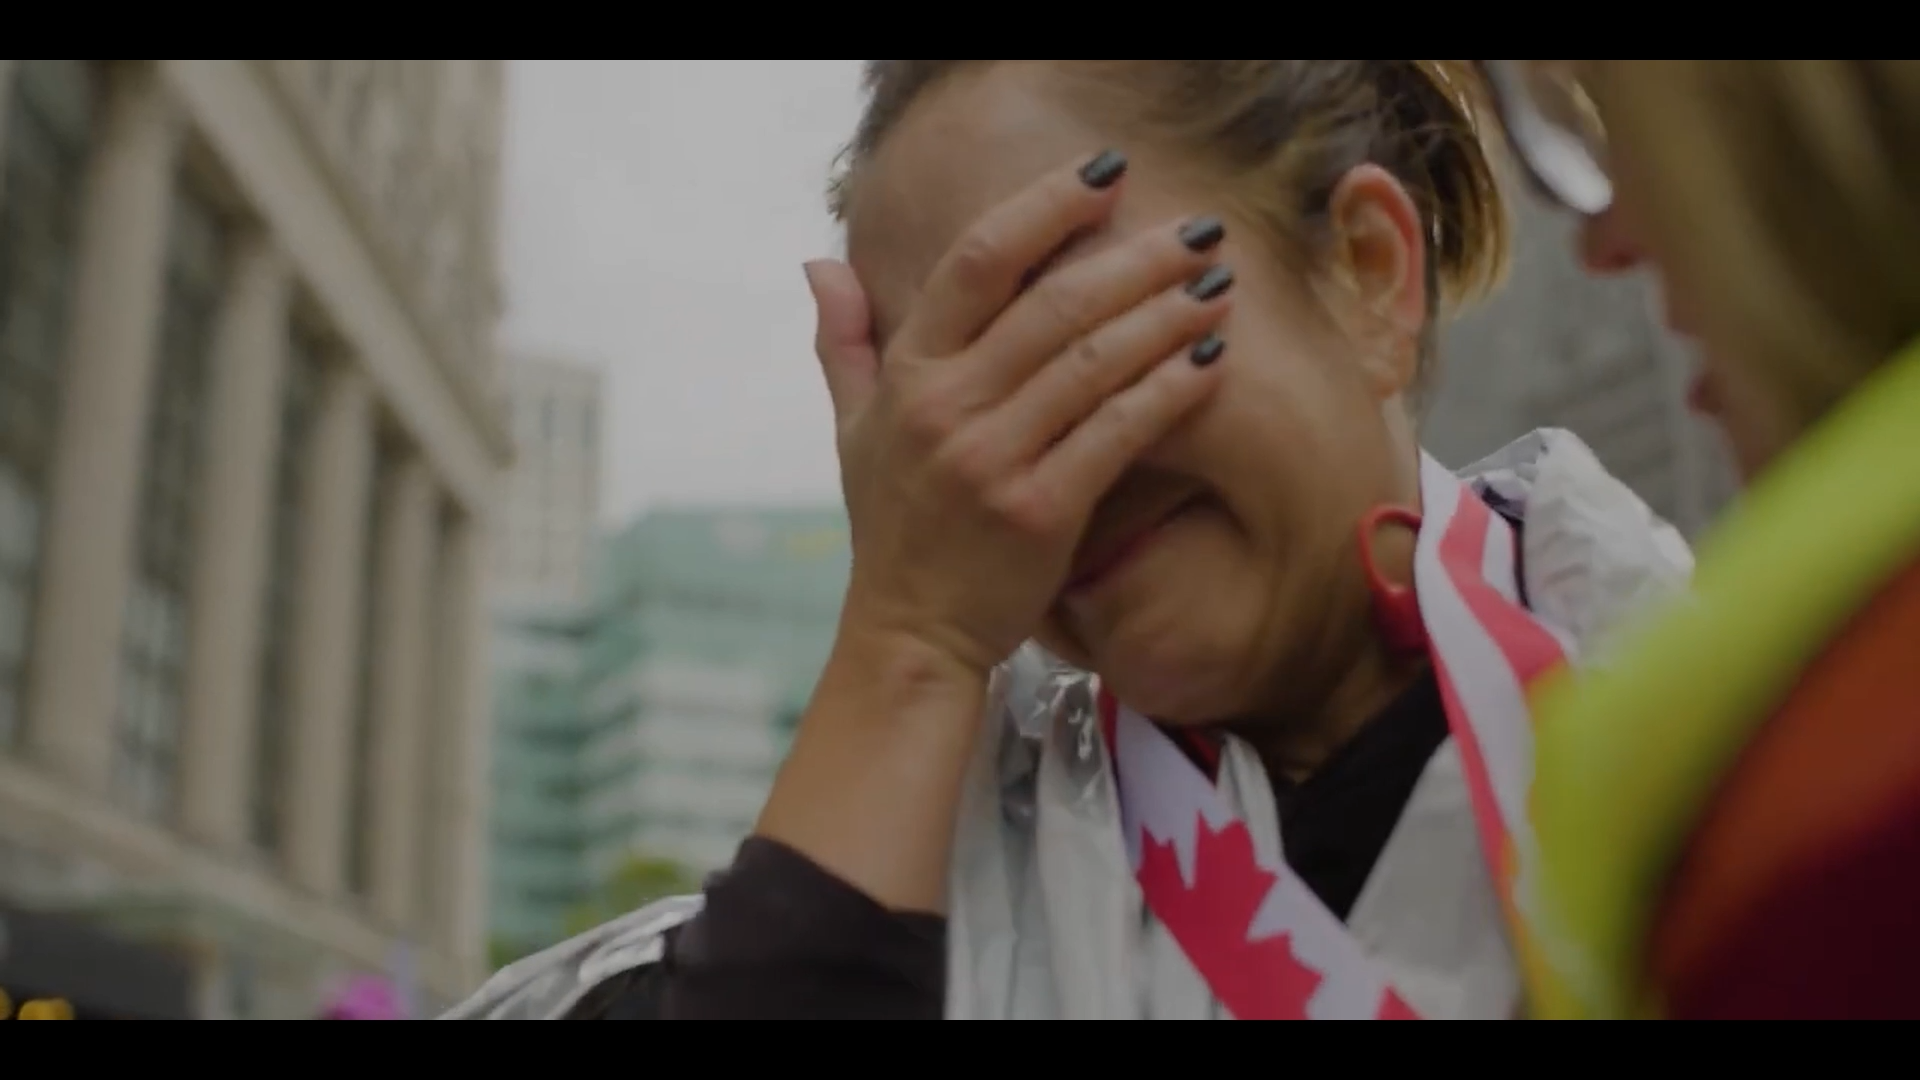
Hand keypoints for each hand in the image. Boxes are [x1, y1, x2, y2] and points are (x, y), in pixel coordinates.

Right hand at [808, 150, 1232, 677]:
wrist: (912, 636)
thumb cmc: (893, 528)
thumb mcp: (852, 430)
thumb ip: (844, 342)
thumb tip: (820, 263)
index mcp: (909, 374)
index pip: (977, 262)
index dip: (1044, 209)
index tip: (1104, 177)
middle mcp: (946, 407)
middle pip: (1053, 304)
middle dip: (1136, 259)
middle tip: (1199, 231)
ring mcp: (992, 459)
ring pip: (1093, 363)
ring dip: (1165, 317)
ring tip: (1218, 286)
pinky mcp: (1039, 511)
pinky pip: (1116, 434)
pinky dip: (1168, 392)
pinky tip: (1211, 363)